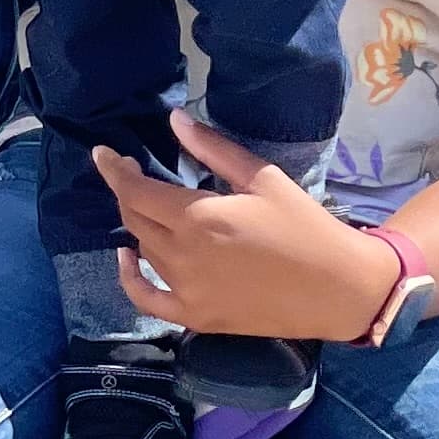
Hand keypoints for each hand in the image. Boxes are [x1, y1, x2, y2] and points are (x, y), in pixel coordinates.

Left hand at [97, 118, 400, 342]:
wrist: (336, 289)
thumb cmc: (304, 226)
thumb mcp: (262, 177)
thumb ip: (213, 150)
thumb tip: (174, 121)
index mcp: (199, 218)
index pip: (136, 191)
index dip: (114, 170)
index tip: (103, 154)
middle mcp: (184, 257)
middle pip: (136, 219)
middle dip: (127, 191)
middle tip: (132, 172)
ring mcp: (188, 292)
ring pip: (144, 251)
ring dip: (140, 226)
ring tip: (150, 206)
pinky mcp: (197, 317)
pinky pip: (147, 299)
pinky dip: (130, 278)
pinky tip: (128, 257)